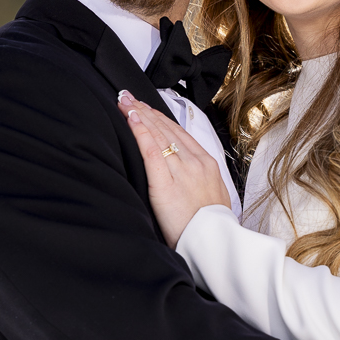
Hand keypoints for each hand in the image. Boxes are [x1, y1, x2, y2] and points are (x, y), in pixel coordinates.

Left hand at [117, 91, 230, 248]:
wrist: (214, 242)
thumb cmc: (211, 226)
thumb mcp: (214, 195)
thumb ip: (200, 180)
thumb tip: (189, 176)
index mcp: (207, 164)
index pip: (180, 133)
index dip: (160, 118)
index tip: (146, 108)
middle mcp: (195, 162)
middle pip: (167, 129)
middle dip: (146, 110)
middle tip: (129, 97)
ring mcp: (182, 170)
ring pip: (158, 134)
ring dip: (139, 115)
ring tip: (125, 102)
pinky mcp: (166, 183)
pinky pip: (151, 150)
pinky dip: (140, 131)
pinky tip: (131, 118)